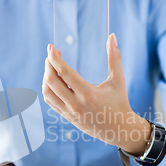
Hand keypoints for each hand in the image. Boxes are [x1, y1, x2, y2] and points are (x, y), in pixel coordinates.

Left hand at [42, 34, 150, 155]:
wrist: (118, 129)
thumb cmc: (120, 102)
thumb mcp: (118, 80)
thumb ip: (115, 57)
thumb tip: (112, 36)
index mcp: (88, 93)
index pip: (64, 72)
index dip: (55, 58)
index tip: (52, 46)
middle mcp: (75, 104)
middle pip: (52, 81)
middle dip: (48, 64)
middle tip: (52, 54)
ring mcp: (69, 112)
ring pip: (48, 92)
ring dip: (46, 76)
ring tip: (52, 66)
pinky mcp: (67, 116)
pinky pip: (50, 101)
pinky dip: (48, 88)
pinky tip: (52, 79)